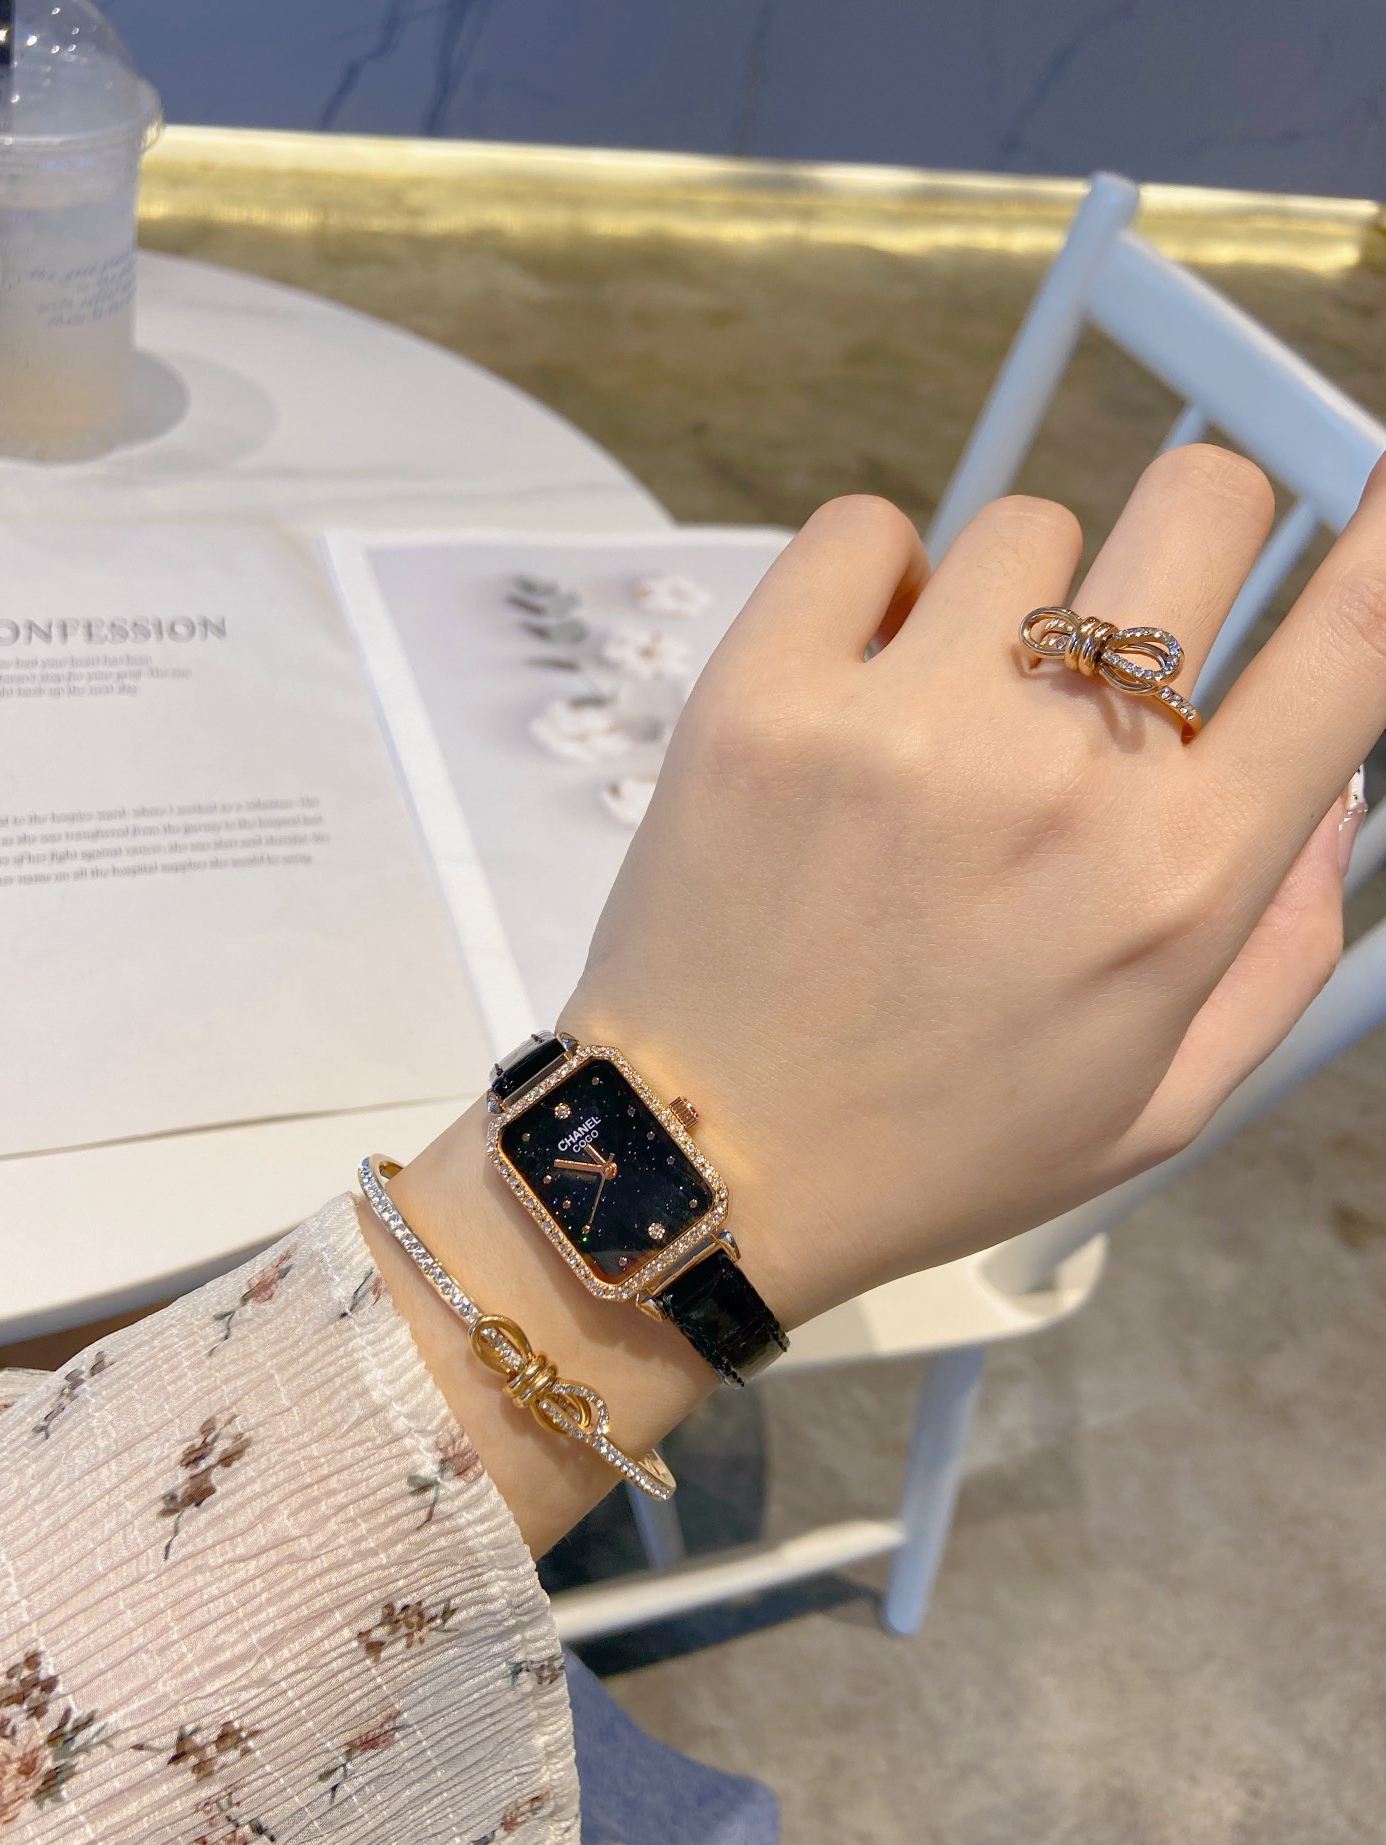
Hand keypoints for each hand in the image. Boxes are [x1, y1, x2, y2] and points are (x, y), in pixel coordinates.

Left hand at [564, 446, 1381, 1325]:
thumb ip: (1278, 946)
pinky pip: (864, 528)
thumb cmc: (936, 1148)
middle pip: (1201, 500)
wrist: (700, 1166)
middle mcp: (1063, 778)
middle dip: (1187, 552)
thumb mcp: (1157, 1102)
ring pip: (1026, 526)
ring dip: (1011, 605)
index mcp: (1179, 880)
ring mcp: (907, 722)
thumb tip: (1334, 784)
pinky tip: (860, 682)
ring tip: (948, 719)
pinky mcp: (765, 693)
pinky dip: (876, 581)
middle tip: (1119, 642)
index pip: (1352, 643)